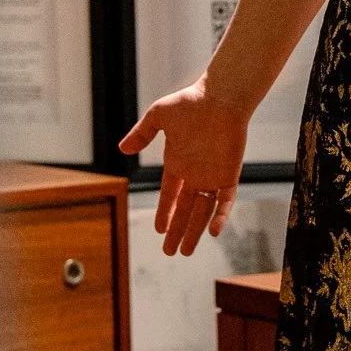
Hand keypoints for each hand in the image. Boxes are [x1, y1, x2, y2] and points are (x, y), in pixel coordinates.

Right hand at [119, 79, 247, 256]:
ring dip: (195, 231)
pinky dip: (220, 216)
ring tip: (185, 251)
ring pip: (203, 211)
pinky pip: (225, 200)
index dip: (164, 212)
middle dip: (177, 231)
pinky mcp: (229, 174)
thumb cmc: (190, 103)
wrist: (220, 97)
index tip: (159, 230)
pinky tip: (213, 231)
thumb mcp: (159, 117)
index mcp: (177, 163)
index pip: (170, 194)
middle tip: (170, 252)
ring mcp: (212, 175)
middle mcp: (195, 173)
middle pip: (185, 209)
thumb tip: (122, 149)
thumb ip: (142, 133)